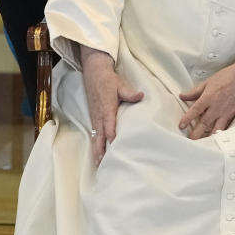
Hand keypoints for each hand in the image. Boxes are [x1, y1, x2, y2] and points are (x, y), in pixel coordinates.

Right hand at [80, 47, 143, 164]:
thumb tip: (141, 95)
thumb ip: (130, 93)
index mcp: (107, 107)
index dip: (111, 134)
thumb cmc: (108, 79)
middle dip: (101, 149)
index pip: (109, 123)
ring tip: (99, 163)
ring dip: (97, 149)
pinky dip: (95, 143)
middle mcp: (99, 114)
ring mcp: (95, 116)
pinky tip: (97, 151)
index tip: (114, 144)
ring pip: (96, 136)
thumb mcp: (120, 84)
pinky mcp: (94, 116)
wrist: (94, 72)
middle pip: (100, 135)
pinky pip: (94, 132)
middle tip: (103, 163)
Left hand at [179, 58, 234, 139]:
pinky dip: (219, 133)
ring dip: (208, 136)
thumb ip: (194, 92)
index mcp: (208, 98)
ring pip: (215, 128)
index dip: (187, 119)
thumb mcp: (207, 82)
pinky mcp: (232, 115)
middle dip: (196, 133)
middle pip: (204, 123)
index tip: (181, 126)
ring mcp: (225, 112)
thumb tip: (183, 96)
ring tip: (202, 143)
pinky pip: (225, 127)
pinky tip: (215, 137)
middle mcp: (216, 107)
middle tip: (190, 140)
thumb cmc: (226, 77)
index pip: (195, 110)